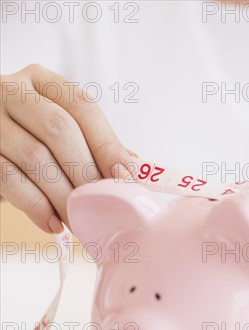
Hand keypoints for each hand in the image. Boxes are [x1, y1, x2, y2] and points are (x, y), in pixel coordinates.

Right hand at [0, 64, 132, 233]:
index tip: (126, 177)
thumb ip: (92, 146)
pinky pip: (8, 179)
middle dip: (86, 172)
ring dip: (63, 195)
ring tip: (80, 220)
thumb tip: (133, 170)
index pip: (81, 106)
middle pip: (58, 129)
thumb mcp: (58, 134)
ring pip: (34, 157)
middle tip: (102, 204)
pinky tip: (53, 224)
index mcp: (42, 82)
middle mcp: (13, 92)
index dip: (107, 143)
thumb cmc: (29, 142)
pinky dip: (35, 206)